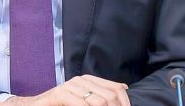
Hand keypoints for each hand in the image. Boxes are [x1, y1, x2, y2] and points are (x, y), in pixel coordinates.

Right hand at [2, 75, 130, 105]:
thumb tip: (124, 89)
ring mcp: (70, 86)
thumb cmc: (59, 105)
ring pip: (97, 100)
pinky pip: (80, 104)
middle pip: (109, 95)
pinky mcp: (59, 94)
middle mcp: (81, 80)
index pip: (116, 88)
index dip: (124, 102)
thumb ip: (99, 96)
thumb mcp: (81, 100)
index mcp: (89, 80)